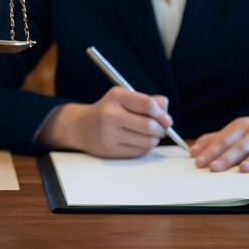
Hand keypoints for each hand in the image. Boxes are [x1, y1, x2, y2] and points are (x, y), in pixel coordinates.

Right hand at [38, 86, 173, 157]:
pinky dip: (145, 148)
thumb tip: (164, 106)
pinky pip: (139, 152)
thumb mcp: (124, 98)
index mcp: (116, 96)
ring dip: (154, 140)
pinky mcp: (110, 150)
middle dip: (161, 129)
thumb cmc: (109, 110)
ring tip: (150, 135)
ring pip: (147, 141)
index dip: (162, 114)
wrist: (82, 127)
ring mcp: (109, 134)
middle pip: (149, 125)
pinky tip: (139, 142)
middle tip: (162, 129)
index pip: (147, 105)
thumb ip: (147, 100)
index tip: (166, 119)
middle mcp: (111, 114)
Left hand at [190, 109, 248, 172]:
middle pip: (239, 146)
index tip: (198, 162)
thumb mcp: (236, 130)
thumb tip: (193, 151)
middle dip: (226, 157)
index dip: (210, 151)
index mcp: (240, 126)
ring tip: (241, 169)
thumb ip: (214, 139)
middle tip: (213, 168)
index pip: (223, 140)